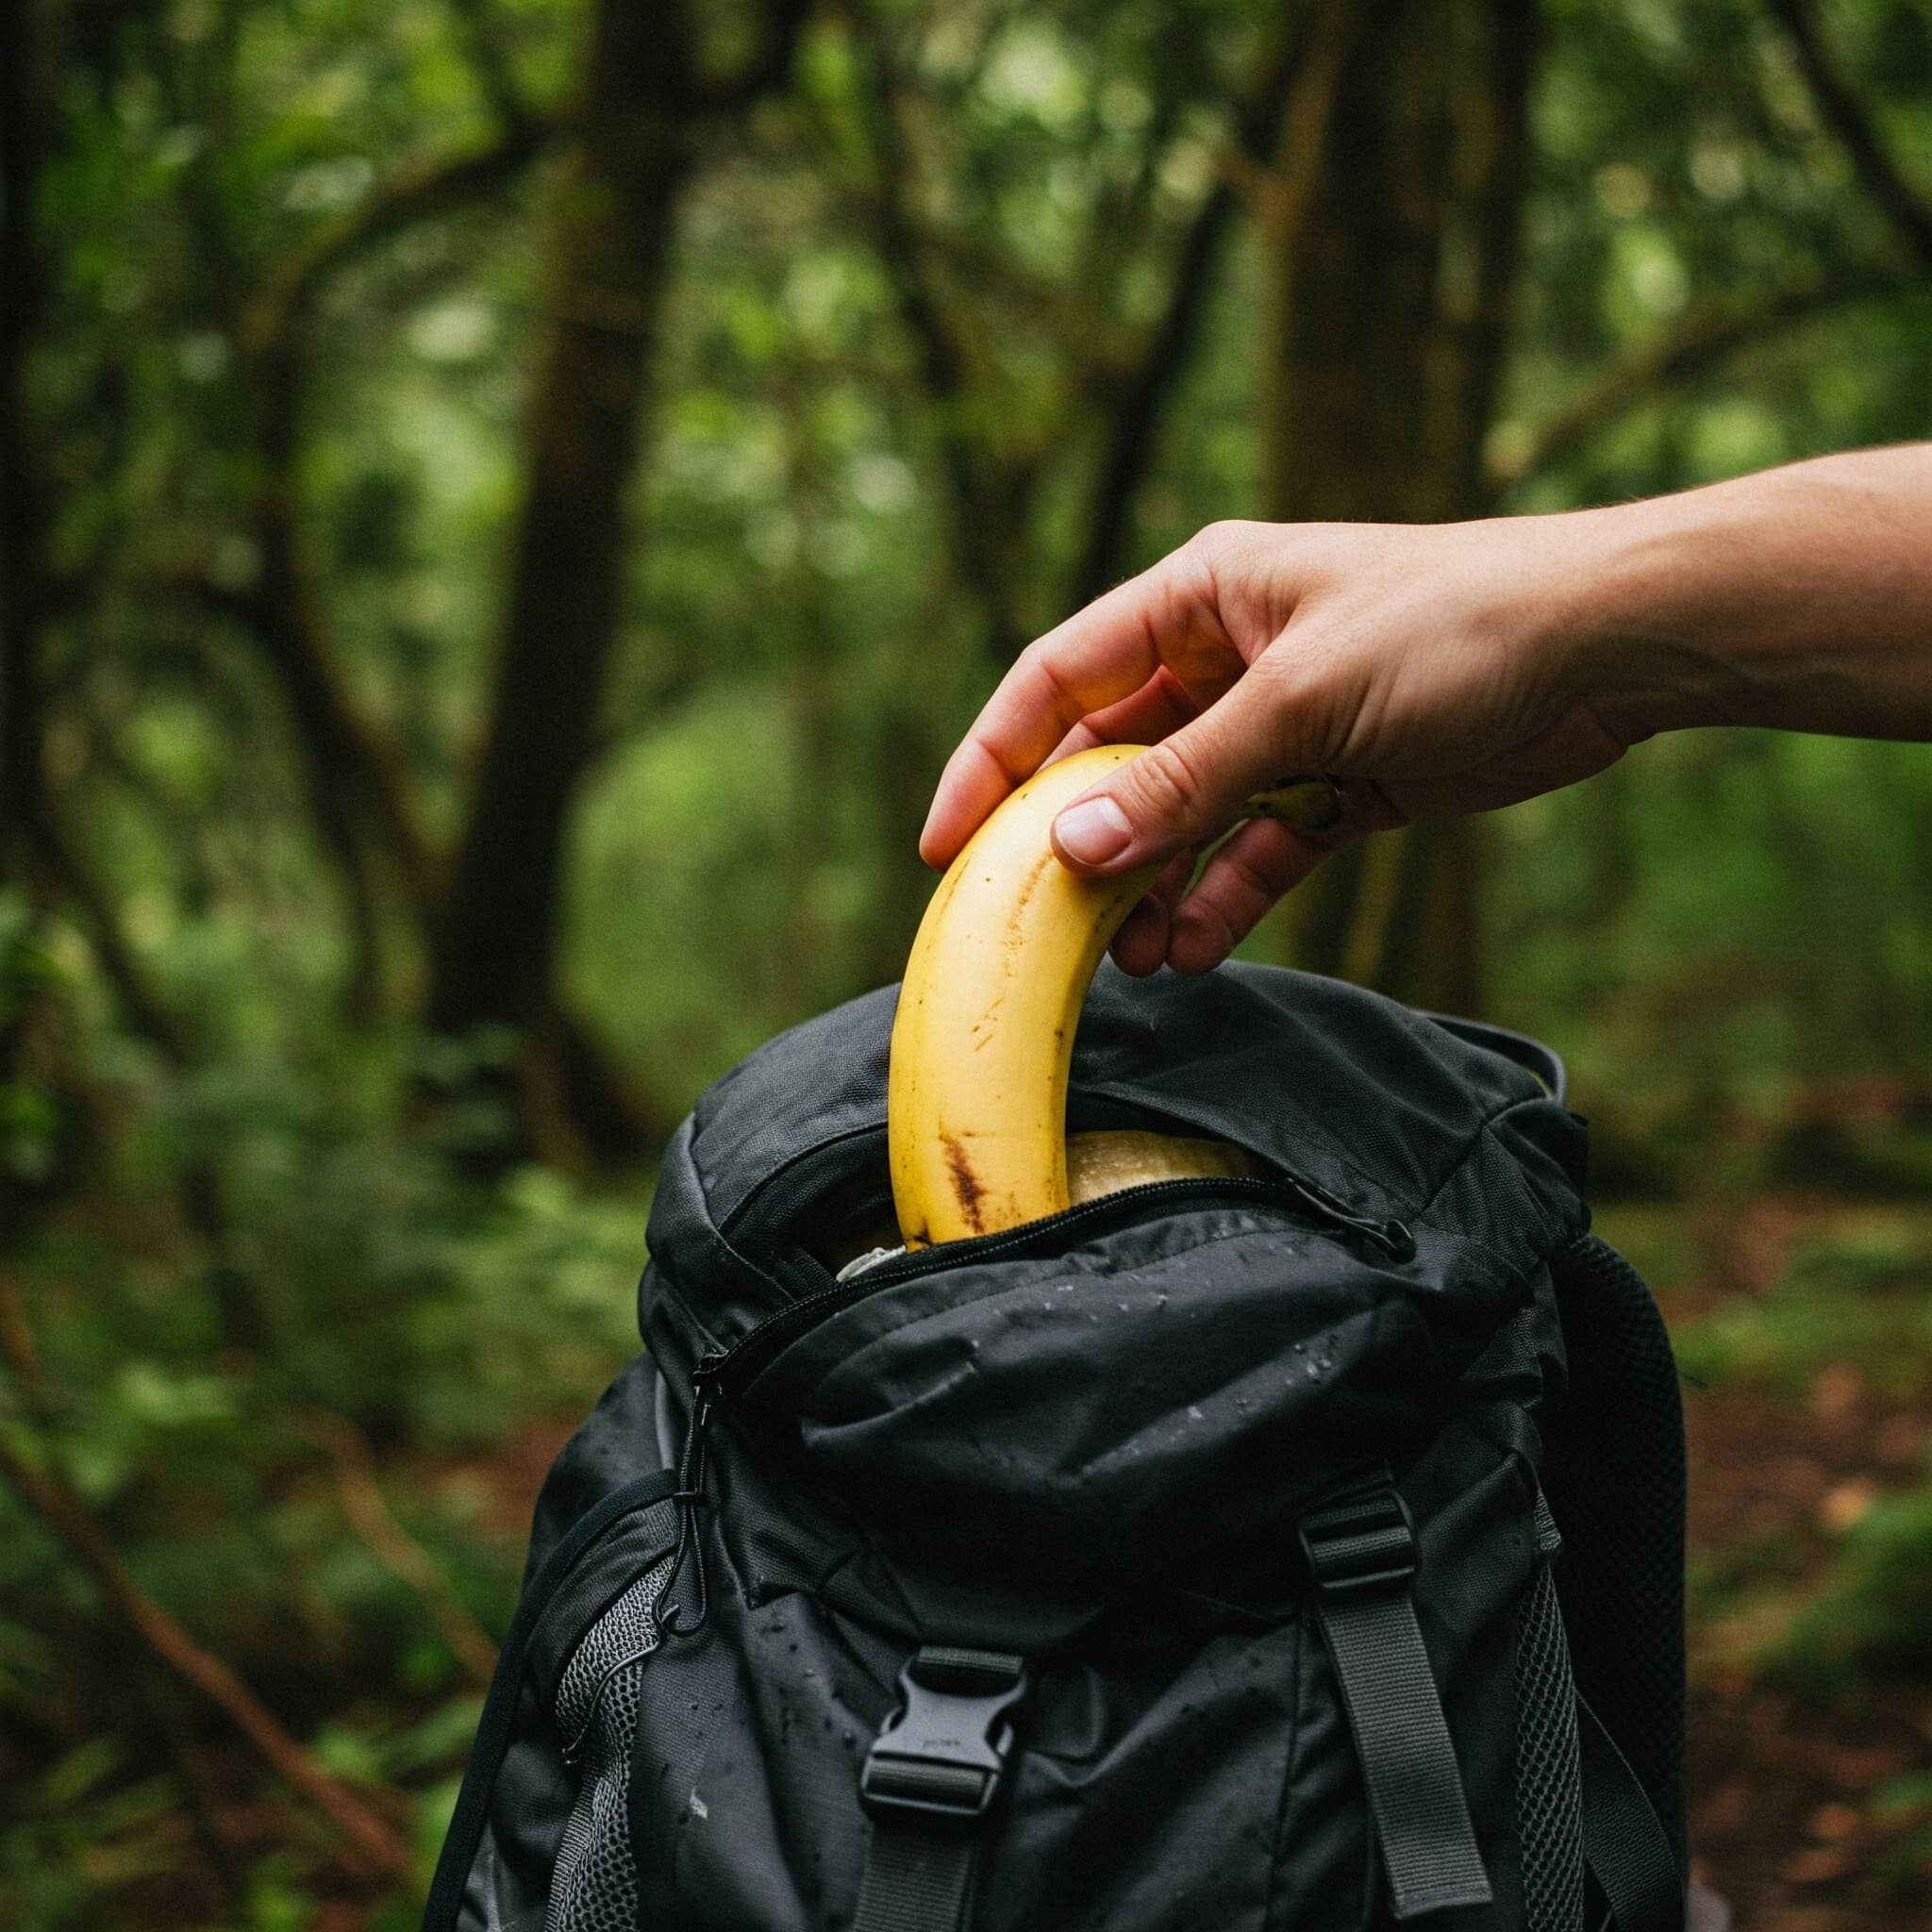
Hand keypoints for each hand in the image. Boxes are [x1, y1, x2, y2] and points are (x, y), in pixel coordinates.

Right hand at [920, 512, 1639, 975]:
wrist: (1605, 648)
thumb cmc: (1452, 628)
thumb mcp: (1301, 702)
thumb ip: (1186, 781)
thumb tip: (1074, 850)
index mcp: (1199, 596)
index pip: (1057, 679)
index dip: (991, 761)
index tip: (946, 847)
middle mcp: (1226, 658)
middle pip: (1115, 759)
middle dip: (1079, 843)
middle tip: (1035, 928)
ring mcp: (1280, 726)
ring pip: (1183, 817)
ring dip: (1153, 887)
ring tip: (1129, 961)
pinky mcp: (1336, 784)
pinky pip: (1255, 849)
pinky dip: (1225, 898)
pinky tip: (1194, 951)